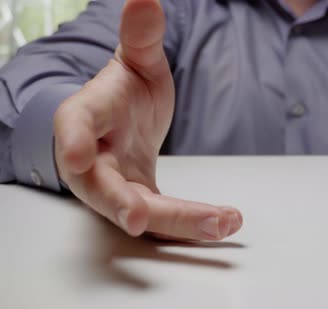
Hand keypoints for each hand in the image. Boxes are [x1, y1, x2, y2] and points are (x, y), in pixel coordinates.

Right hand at [54, 0, 241, 239]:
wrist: (124, 123)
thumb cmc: (123, 92)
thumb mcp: (136, 61)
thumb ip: (140, 36)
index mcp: (86, 117)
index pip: (73, 126)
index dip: (72, 140)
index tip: (74, 155)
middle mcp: (93, 160)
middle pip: (101, 185)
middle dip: (119, 202)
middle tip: (138, 217)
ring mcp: (117, 186)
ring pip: (140, 211)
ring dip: (180, 221)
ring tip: (223, 222)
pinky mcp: (141, 202)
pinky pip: (165, 219)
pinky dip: (194, 224)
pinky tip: (225, 222)